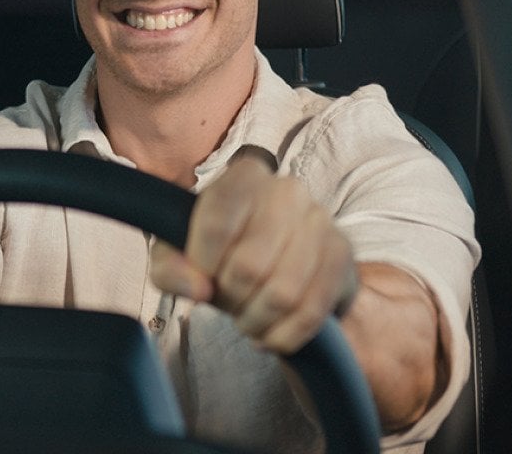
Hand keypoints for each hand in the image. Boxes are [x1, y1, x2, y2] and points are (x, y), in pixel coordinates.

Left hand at [149, 147, 355, 353]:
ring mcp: (321, 221)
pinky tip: (271, 331)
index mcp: (244, 176)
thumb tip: (198, 287)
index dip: (203, 262)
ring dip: (256, 320)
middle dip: (230, 297)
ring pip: (283, 294)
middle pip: (249, 265)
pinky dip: (283, 335)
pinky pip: (311, 312)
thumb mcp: (180, 254)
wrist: (278, 262)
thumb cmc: (222, 252)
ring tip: (247, 317)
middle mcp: (287, 190)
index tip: (202, 275)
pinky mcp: (341, 255)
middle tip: (227, 299)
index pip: (216, 222)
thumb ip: (169, 267)